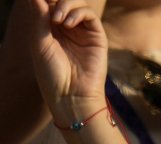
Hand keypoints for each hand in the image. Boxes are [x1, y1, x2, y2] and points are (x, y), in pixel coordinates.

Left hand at [28, 0, 108, 119]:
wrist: (71, 94)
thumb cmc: (52, 73)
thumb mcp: (39, 42)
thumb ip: (39, 17)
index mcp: (50, 29)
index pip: (49, 5)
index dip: (46, 0)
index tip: (40, 1)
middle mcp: (67, 28)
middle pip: (65, 1)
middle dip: (57, 0)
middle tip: (50, 8)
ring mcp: (83, 32)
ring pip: (78, 4)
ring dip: (66, 5)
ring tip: (57, 19)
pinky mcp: (97, 37)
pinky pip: (90, 15)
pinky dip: (79, 13)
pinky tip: (68, 23)